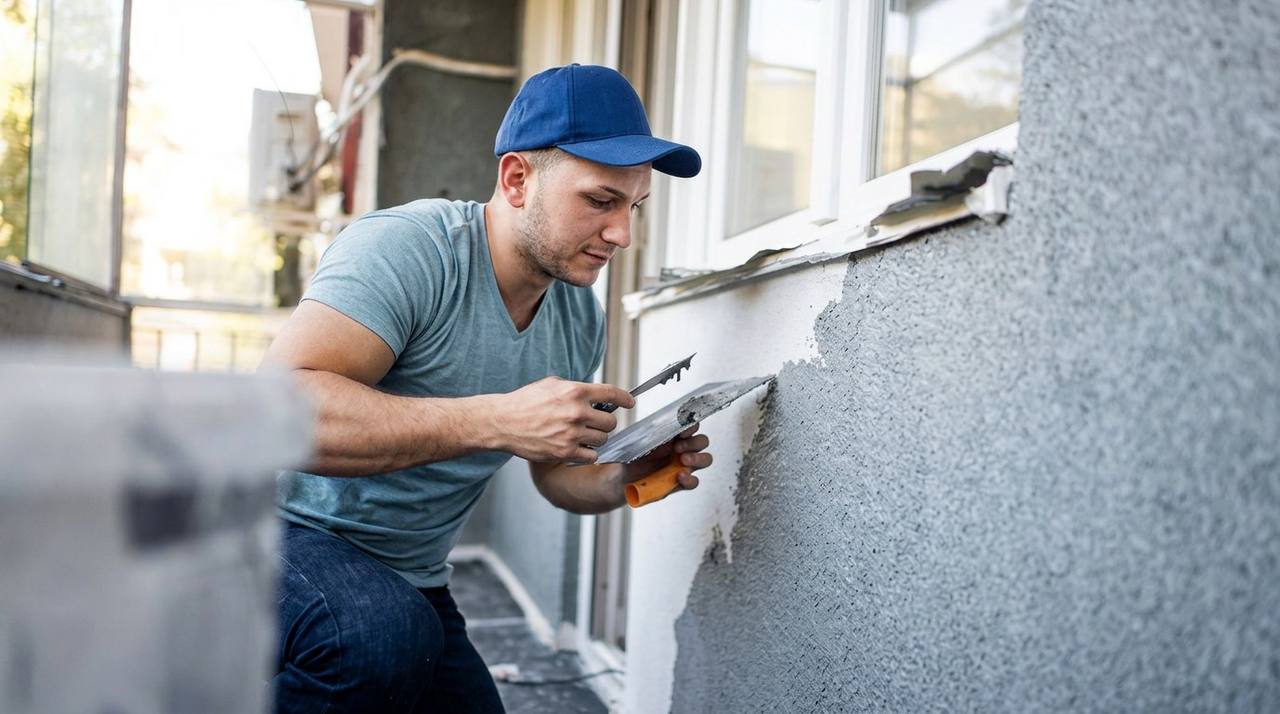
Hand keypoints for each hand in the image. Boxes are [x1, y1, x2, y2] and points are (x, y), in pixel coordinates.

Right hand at [490, 377, 634, 463]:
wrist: (503, 422)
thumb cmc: (525, 402)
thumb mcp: (552, 385)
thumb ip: (576, 389)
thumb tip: (597, 396)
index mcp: (574, 392)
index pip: (611, 393)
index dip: (625, 398)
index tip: (630, 402)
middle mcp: (576, 412)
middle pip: (611, 421)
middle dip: (605, 422)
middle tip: (594, 422)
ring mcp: (571, 434)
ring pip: (603, 439)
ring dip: (596, 437)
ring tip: (581, 434)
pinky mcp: (565, 452)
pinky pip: (592, 455)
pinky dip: (588, 452)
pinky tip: (577, 447)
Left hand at [622, 424, 711, 492]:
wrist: (622, 480)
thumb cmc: (631, 457)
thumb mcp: (634, 442)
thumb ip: (640, 432)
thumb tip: (635, 423)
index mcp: (673, 435)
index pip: (690, 425)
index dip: (690, 426)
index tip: (683, 429)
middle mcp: (682, 449)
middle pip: (701, 441)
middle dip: (694, 442)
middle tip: (678, 447)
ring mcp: (683, 466)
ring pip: (705, 459)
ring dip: (698, 458)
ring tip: (684, 460)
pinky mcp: (680, 483)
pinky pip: (694, 482)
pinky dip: (690, 479)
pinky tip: (680, 477)